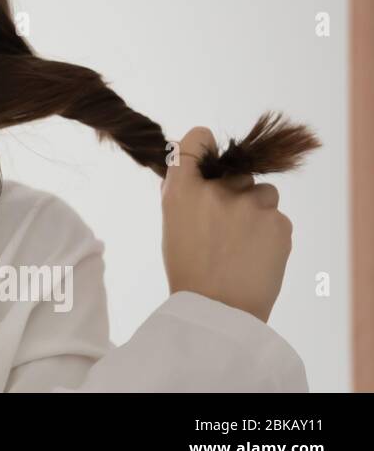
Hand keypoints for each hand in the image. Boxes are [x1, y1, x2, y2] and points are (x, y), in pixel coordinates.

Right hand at [161, 126, 293, 322]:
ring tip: (243, 243)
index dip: (203, 144)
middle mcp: (216, 190)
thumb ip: (181, 191)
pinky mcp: (279, 222)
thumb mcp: (172, 225)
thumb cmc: (189, 269)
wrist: (219, 310)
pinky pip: (277, 217)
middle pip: (235, 171)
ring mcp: (251, 204)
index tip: (206, 155)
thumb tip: (187, 163)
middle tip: (225, 224)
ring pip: (262, 192)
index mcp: (182, 189)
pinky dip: (269, 232)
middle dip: (232, 190)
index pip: (197, 139)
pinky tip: (256, 255)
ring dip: (255, 209)